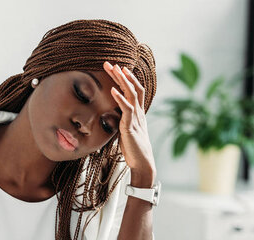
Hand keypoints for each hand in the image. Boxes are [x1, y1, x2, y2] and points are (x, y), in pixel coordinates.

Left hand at [103, 61, 155, 186]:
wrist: (142, 163)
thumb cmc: (133, 149)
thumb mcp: (126, 131)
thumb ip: (121, 121)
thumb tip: (112, 116)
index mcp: (138, 113)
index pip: (135, 90)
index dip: (127, 78)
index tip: (118, 68)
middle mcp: (139, 112)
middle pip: (133, 87)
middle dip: (122, 74)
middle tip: (111, 62)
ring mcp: (136, 118)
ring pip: (132, 94)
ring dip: (122, 80)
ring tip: (114, 69)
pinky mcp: (131, 126)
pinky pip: (127, 109)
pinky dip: (120, 98)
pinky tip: (112, 90)